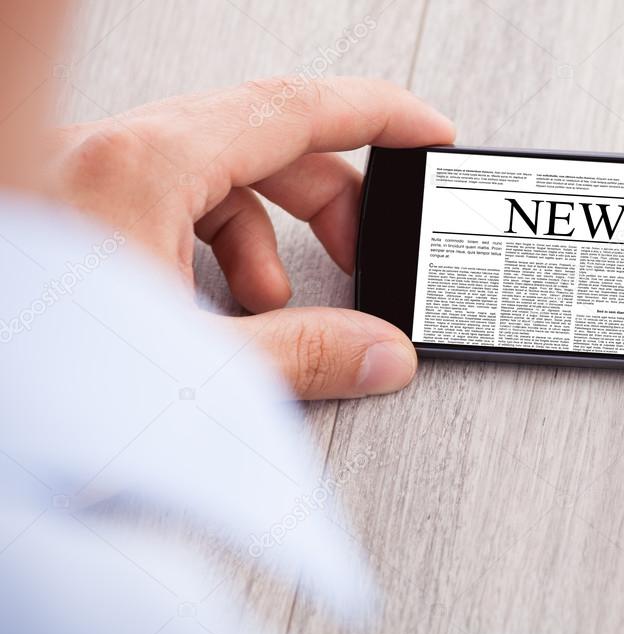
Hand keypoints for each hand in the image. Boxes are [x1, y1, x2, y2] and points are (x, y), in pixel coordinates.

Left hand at [47, 77, 454, 398]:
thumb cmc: (32, 378)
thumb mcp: (193, 371)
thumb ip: (305, 355)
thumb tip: (381, 353)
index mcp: (143, 165)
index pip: (293, 108)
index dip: (378, 116)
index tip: (426, 132)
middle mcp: (112, 156)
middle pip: (261, 142)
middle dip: (328, 200)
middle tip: (366, 252)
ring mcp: (92, 181)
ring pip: (216, 176)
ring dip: (268, 238)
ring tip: (280, 304)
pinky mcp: (82, 216)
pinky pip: (175, 207)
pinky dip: (216, 252)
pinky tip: (221, 310)